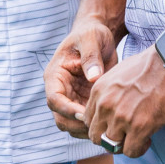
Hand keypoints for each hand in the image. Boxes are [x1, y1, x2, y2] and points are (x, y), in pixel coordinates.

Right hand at [45, 16, 118, 138]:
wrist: (99, 36)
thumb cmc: (91, 33)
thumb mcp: (91, 38)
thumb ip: (91, 56)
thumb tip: (93, 78)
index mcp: (55, 75)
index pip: (54, 99)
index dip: (66, 109)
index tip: (84, 113)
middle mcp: (60, 90)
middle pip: (60, 118)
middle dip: (76, 124)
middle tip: (98, 126)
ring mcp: (71, 99)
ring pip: (71, 124)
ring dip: (85, 130)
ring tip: (105, 128)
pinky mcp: (83, 103)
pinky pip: (85, 121)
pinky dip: (94, 126)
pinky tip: (110, 124)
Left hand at [83, 46, 164, 157]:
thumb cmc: (151, 65)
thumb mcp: (118, 73)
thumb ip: (108, 92)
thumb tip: (109, 108)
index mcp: (99, 91)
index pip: (88, 121)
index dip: (102, 125)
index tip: (115, 124)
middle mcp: (106, 105)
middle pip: (96, 137)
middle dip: (110, 138)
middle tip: (125, 134)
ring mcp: (121, 117)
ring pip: (112, 147)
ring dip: (125, 145)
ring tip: (138, 136)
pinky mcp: (140, 127)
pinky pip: (131, 151)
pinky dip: (139, 149)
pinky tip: (148, 138)